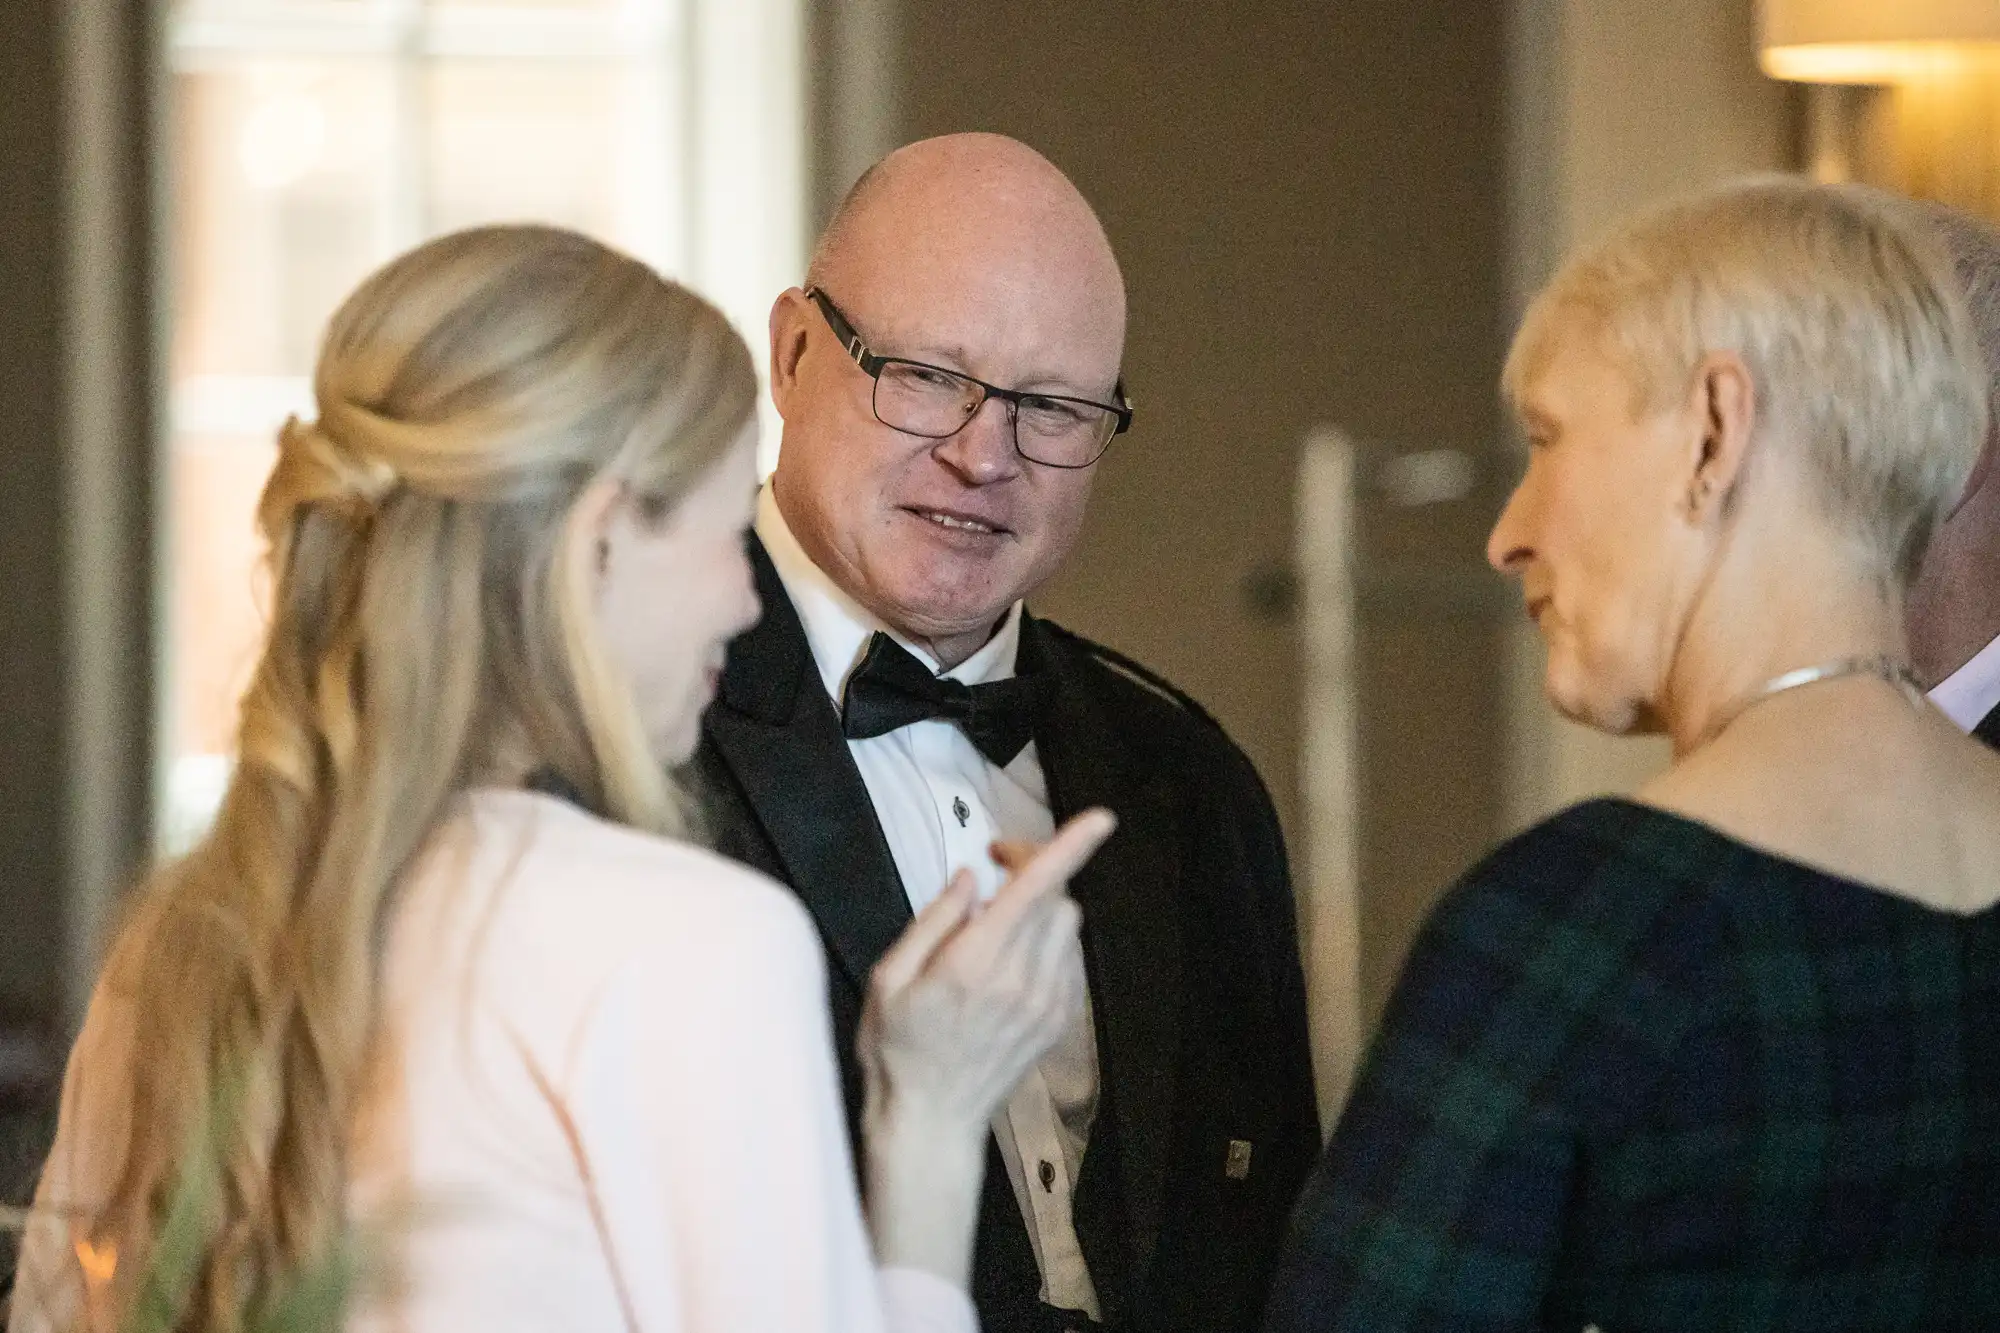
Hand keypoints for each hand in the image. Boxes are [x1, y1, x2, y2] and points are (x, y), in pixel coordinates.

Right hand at [857, 807, 1115, 1282]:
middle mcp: (1021, 979)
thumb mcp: (888, 978)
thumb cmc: (898, 1048)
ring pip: (1067, 925)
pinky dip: (1048, 943)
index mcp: (975, 962)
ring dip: (1041, 908)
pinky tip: (1012, 960)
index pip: (1036, 888)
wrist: (930, 1120)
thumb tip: (968, 878)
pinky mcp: (1059, 1020)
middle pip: (1055, 897)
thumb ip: (933, 920)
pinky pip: (1069, 958)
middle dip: (1032, 870)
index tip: (1100, 819)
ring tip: (996, 926)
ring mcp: (1047, 1003)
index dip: (1071, 846)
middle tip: (996, 868)